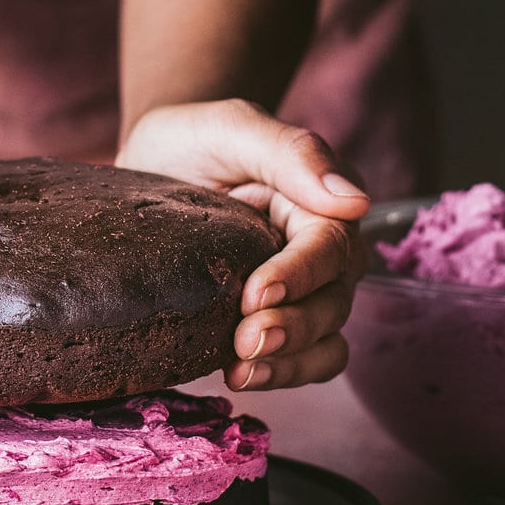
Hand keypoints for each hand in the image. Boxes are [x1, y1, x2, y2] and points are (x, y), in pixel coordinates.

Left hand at [117, 100, 368, 390]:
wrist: (149, 167)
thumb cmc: (193, 140)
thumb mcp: (231, 127)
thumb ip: (292, 153)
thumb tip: (355, 200)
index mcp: (320, 202)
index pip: (330, 246)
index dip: (300, 275)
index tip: (257, 292)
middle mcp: (320, 251)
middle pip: (333, 301)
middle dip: (293, 328)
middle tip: (245, 341)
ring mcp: (300, 291)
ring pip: (325, 339)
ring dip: (290, 362)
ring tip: (242, 370)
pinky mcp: (271, 320)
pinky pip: (302, 361)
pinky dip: (282, 375)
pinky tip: (241, 376)